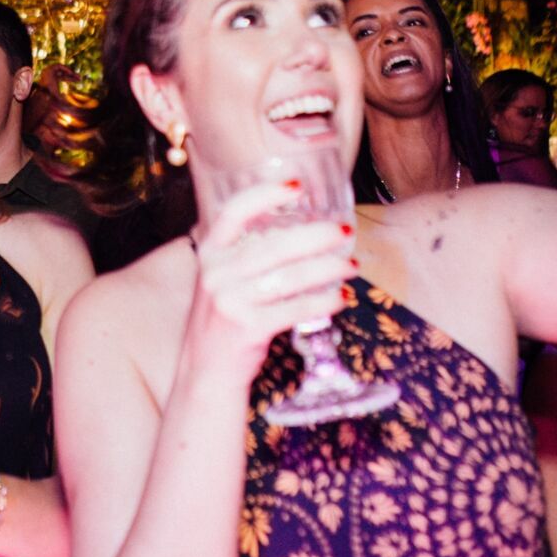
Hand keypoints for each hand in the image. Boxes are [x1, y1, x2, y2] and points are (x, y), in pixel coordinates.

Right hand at [187, 180, 356, 372]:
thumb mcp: (222, 280)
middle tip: (345, 233)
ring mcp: (229, 301)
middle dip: (317, 236)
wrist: (204, 370)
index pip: (234, 212)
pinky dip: (323, 301)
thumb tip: (300, 232)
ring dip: (328, 269)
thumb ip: (246, 256)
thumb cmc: (223, 319)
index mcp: (209, 253)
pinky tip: (341, 298)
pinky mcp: (247, 327)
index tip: (297, 186)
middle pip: (274, 244)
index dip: (265, 195)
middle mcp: (216, 273)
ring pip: (290, 277)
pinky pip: (295, 308)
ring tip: (352, 266)